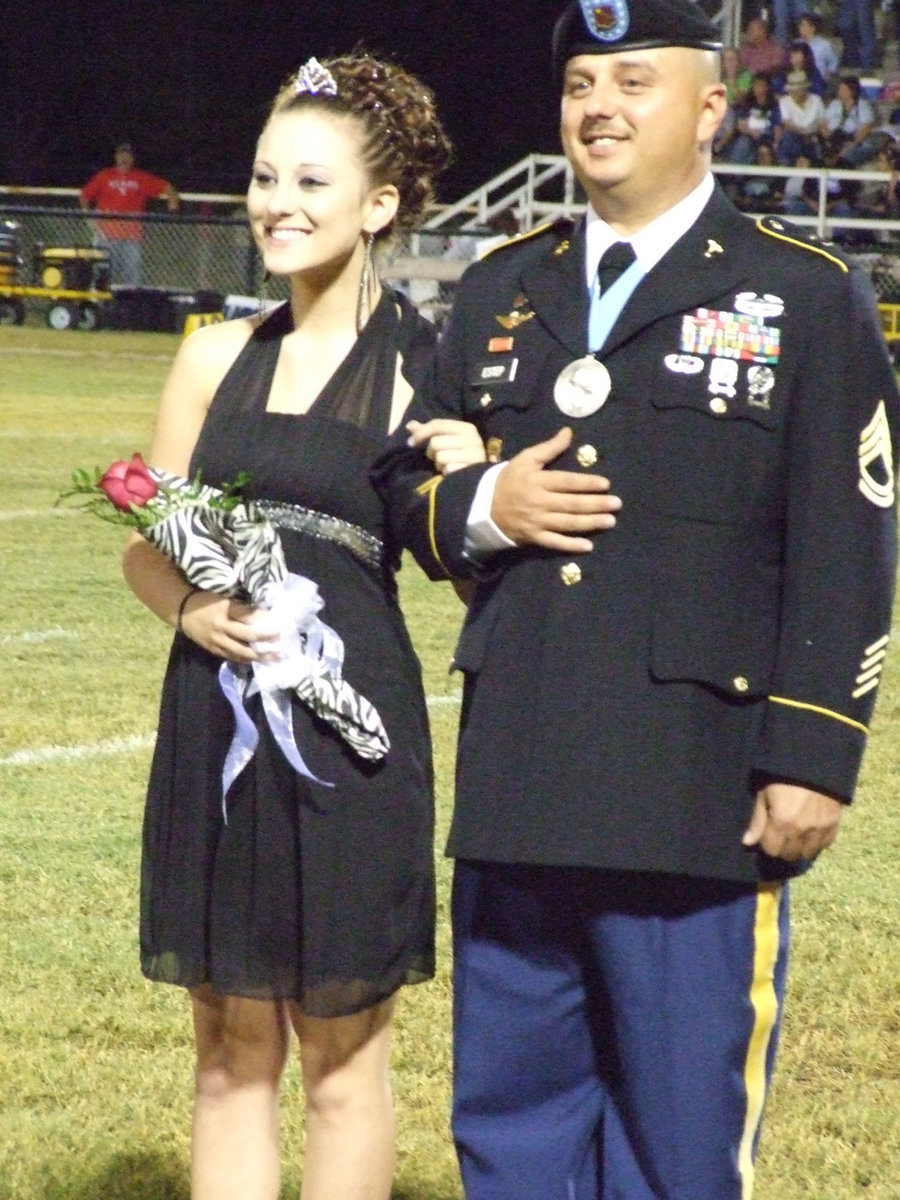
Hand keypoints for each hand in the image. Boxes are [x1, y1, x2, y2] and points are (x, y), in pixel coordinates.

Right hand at [179, 592, 281, 663]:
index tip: (280, 625)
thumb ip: (241, 608)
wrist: (181, 611)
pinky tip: (258, 661)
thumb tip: (263, 614)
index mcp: (224, 611)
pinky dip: (246, 660)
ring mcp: (217, 642)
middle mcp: (221, 628)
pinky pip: (233, 657)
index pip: (249, 617)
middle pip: (248, 637)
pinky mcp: (214, 650)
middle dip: (267, 641)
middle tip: (282, 643)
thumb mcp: (223, 599)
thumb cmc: (205, 601)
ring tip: (275, 658)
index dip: (264, 621)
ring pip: (242, 652)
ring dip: (260, 656)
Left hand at [406, 418, 486, 474]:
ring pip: (440, 457)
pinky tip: (453, 473)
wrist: (482, 477)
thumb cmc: (460, 455)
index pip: (438, 424)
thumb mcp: (447, 440)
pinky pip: (447, 470)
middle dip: (432, 452)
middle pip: (436, 442)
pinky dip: (446, 473)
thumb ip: (429, 432)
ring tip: (447, 464)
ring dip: (439, 464)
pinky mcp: (471, 470)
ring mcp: (474, 455)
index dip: (421, 432)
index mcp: (468, 428)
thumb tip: (409, 425)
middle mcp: (473, 439)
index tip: (411, 443)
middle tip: (439, 456)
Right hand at [491, 426, 621, 551]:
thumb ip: (549, 448)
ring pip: (567, 523)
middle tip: (616, 504)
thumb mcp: (525, 459)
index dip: (586, 483)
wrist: (485, 507)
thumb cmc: (510, 480)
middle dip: (595, 504)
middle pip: (571, 504)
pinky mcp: (534, 537)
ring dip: (590, 523)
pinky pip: (554, 542)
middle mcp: (539, 502)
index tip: (605, 484)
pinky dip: (570, 546)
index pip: (566, 482)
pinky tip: (588, 546)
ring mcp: (537, 522)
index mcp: (538, 481)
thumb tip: (568, 432)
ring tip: (610, 521)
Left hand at [742, 781, 843, 860]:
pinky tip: (810, 831)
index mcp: (782, 823)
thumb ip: (757, 820)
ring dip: (799, 847)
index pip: (772, 850)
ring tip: (795, 834)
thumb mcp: (764, 794)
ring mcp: (820, 829)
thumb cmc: (782, 776)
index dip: (767, 843)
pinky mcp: (834, 824)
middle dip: (782, 848)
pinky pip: (825, 844)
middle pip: (789, 855)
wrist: (814, 762)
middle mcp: (801, 831)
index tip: (767, 834)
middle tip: (780, 834)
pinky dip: (817, 842)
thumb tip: (747, 842)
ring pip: (808, 853)